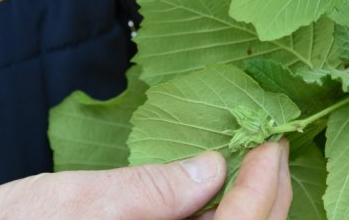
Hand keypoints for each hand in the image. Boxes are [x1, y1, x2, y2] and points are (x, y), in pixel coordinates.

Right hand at [0, 140, 290, 219]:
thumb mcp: (75, 202)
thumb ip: (148, 192)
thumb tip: (212, 168)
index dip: (265, 185)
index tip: (274, 138)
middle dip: (270, 195)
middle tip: (274, 144)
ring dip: (252, 205)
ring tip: (257, 160)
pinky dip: (223, 211)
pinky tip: (218, 185)